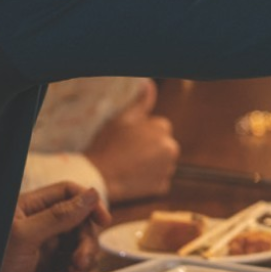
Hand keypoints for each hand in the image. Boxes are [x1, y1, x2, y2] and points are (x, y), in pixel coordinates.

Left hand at [0, 182, 108, 271]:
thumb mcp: (25, 237)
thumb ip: (59, 215)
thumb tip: (93, 193)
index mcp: (30, 206)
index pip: (68, 192)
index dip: (89, 203)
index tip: (103, 220)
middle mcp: (40, 221)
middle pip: (79, 220)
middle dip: (85, 240)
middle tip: (81, 262)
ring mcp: (46, 243)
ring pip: (79, 242)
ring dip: (82, 258)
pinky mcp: (49, 264)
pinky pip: (73, 261)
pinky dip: (73, 271)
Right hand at [88, 81, 180, 202]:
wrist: (99, 176)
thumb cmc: (108, 144)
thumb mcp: (122, 118)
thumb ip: (141, 102)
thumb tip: (149, 84)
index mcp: (163, 128)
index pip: (158, 126)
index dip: (142, 132)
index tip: (128, 139)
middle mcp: (171, 148)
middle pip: (162, 145)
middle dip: (150, 147)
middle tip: (128, 153)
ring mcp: (167, 169)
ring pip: (162, 162)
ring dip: (151, 163)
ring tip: (129, 165)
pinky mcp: (162, 187)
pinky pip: (158, 180)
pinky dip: (149, 180)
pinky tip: (133, 177)